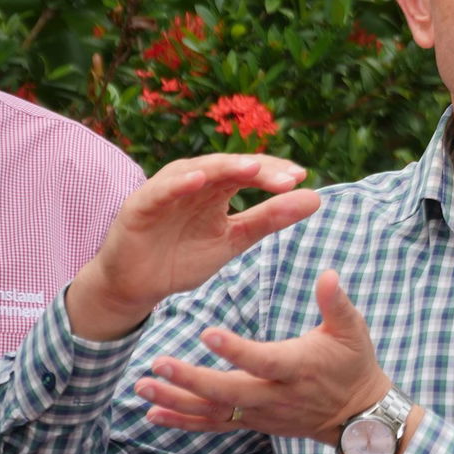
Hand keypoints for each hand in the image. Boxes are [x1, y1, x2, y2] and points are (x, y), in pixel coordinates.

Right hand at [69, 155, 319, 339]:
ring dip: (224, 168)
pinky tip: (198, 180)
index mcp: (217, 189)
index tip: (302, 178)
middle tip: (288, 177)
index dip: (275, 173)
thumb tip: (315, 198)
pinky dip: (178, 183)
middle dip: (260, 170)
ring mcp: (166, 191)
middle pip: (230, 168)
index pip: (250, 172)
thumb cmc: (183, 257)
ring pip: (197, 171)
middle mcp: (193, 182)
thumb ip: (270, 219)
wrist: (138, 285)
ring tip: (252, 167)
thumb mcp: (234, 240)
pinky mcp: (140, 206)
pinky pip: (161, 191)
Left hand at [133, 269, 392, 447]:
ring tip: (142, 387)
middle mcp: (276, 395)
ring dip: (175, 402)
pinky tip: (152, 414)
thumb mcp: (352, 330)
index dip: (235, 350)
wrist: (357, 416)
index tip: (206, 333)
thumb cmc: (354, 364)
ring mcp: (261, 414)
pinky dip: (182, 422)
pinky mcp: (252, 423)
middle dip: (190, 381)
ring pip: (213, 412)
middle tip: (158, 364)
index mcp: (298, 367)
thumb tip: (328, 273)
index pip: (263, 360)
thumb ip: (336, 302)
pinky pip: (213, 425)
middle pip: (228, 392)